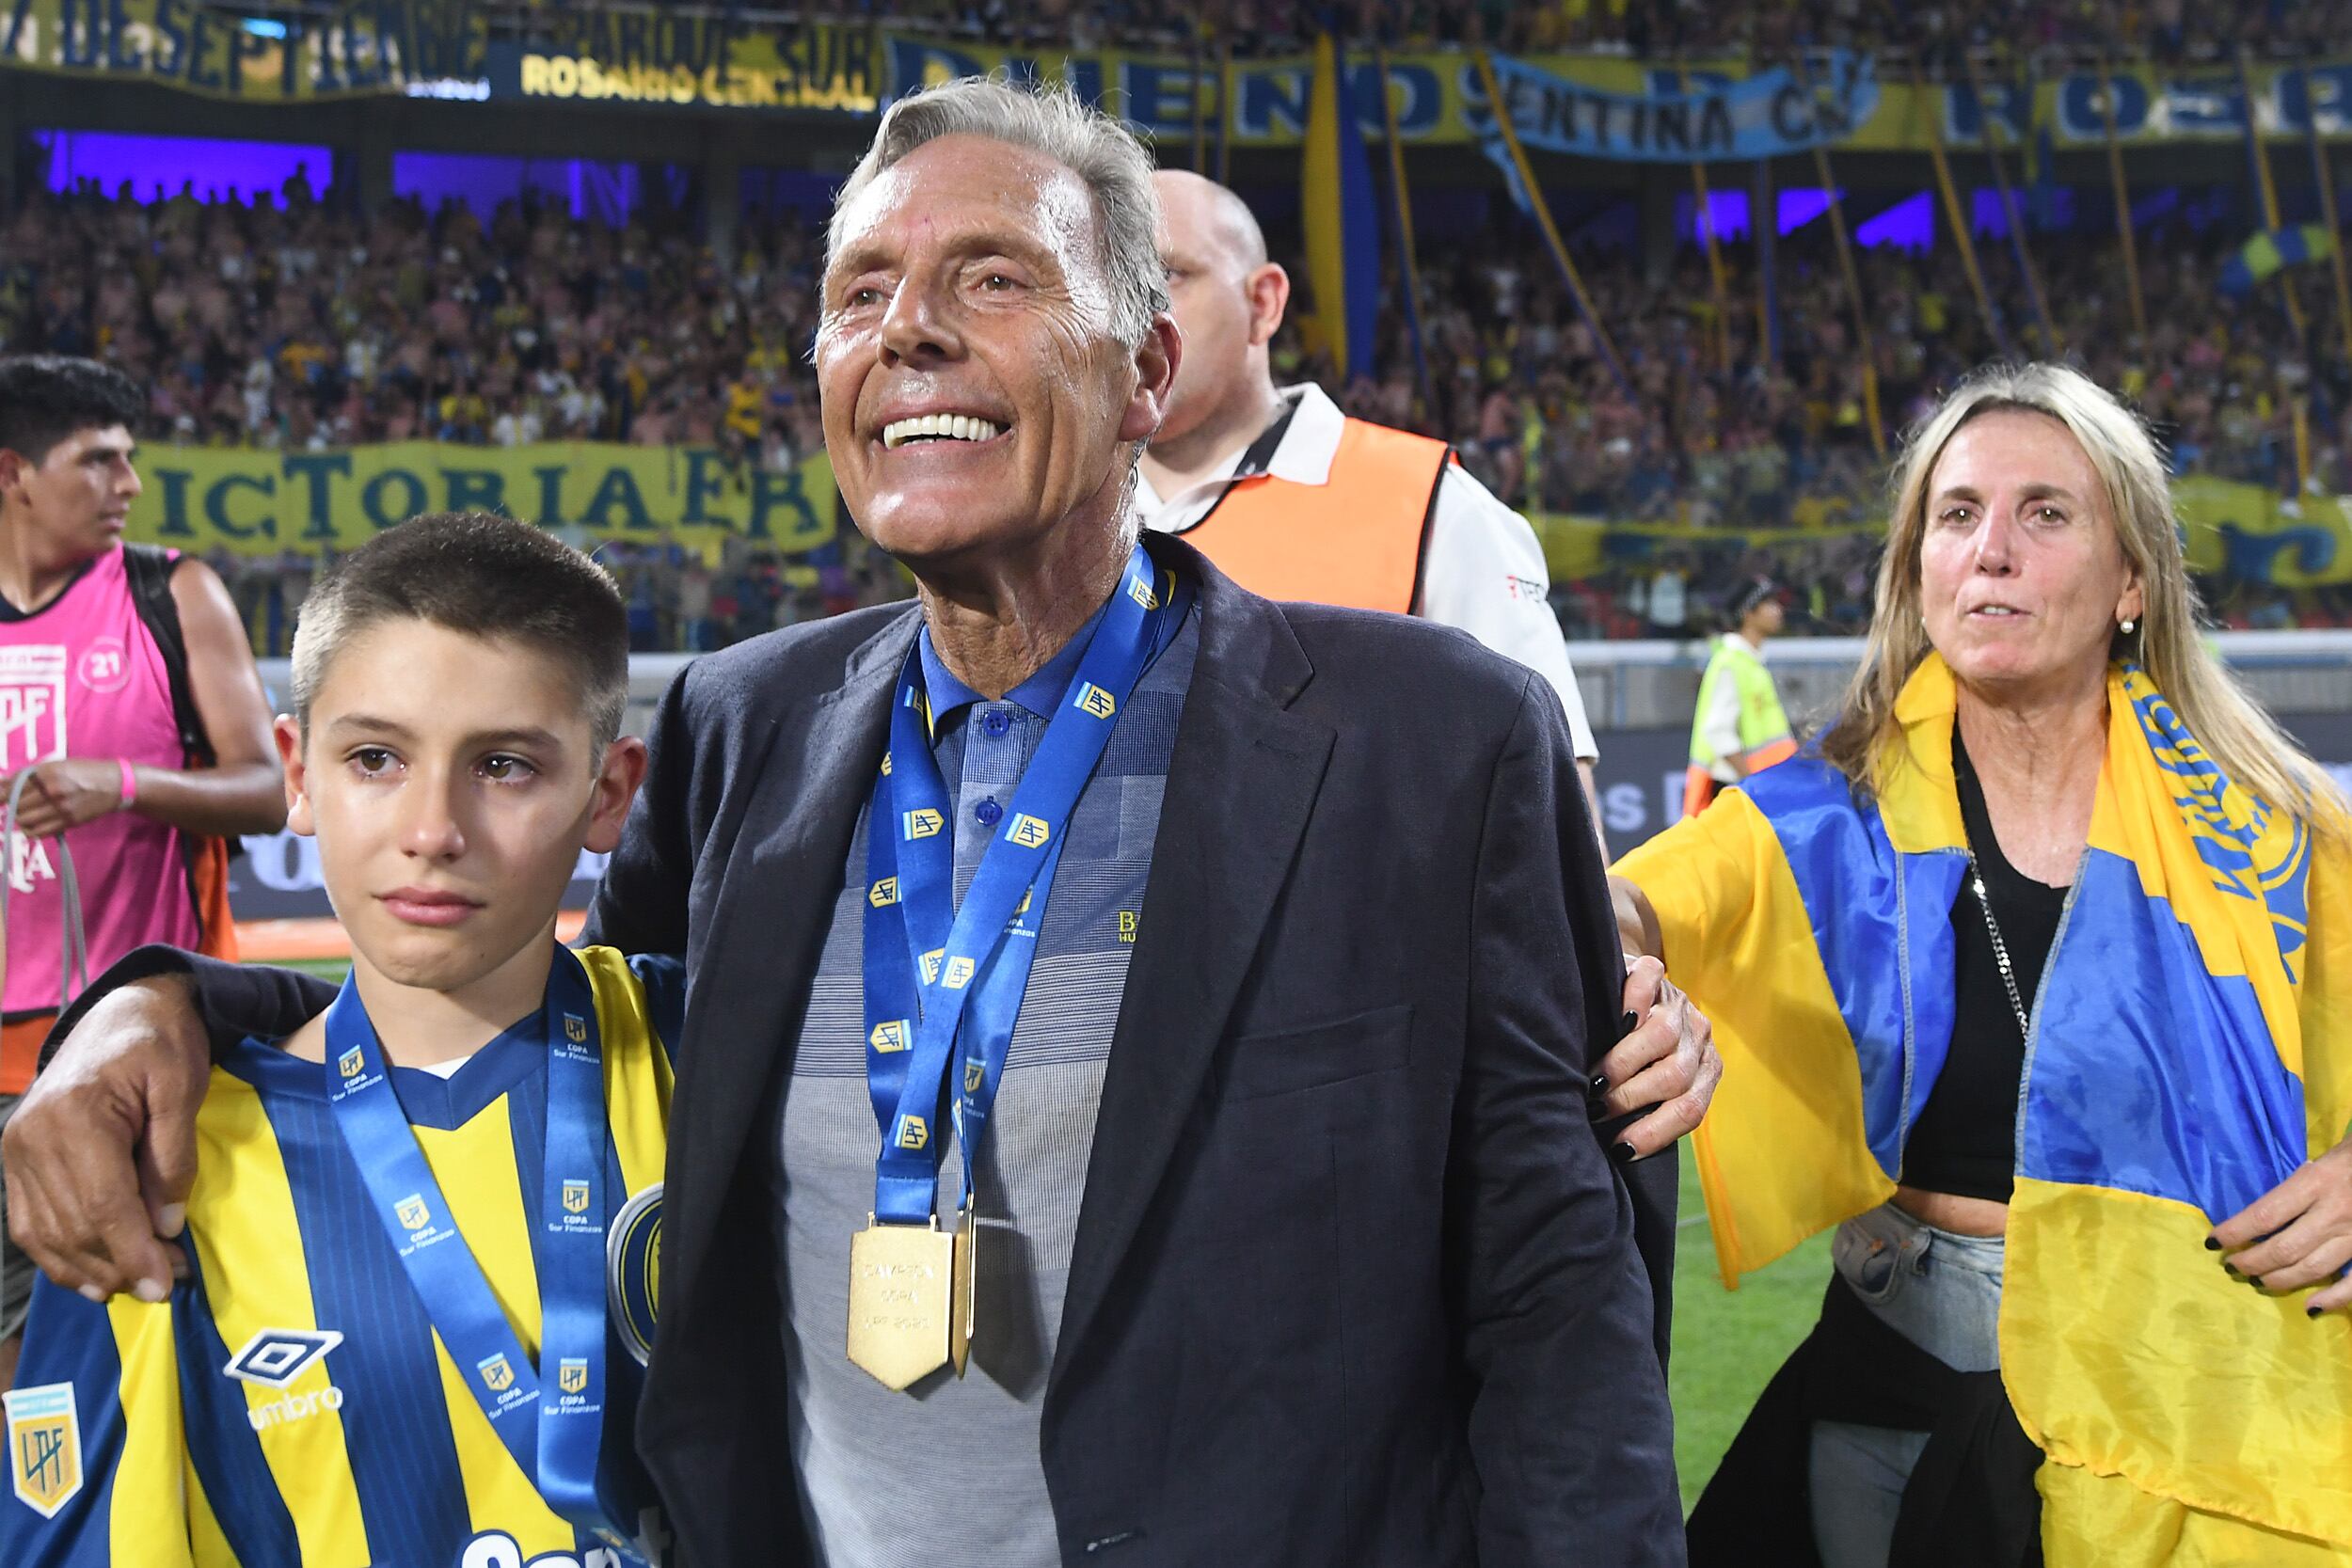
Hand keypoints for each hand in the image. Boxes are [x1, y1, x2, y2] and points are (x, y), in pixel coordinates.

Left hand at [2, 759, 131, 838]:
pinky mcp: (68, 821)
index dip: (2, 794)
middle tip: (17, 805)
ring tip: (26, 815)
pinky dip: (30, 831)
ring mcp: (60, 807)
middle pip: (16, 805)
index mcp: (47, 773)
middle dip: (13, 806)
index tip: (0, 798)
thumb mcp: (57, 766)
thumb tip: (2, 784)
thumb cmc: (84, 771)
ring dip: (20, 819)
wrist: (115, 784)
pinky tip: (33, 825)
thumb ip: (30, 775)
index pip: (12, 786)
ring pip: (24, 820)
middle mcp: (51, 790)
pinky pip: (38, 832)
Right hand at [2, 976, 208, 1301]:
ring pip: (48, 1233)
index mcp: (76, 1114)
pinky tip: (93, 1278)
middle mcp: (33, 1136)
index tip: (164, 1284)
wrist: (121, 1014)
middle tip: (167, 1284)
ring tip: (138, 1284)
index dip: (132, 1251)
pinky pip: (31, 1223)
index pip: (102, 1202)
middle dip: (120, 1265)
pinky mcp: (16, 1160)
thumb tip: (165, 1226)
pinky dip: (60, 1256)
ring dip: (92, 1269)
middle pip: (74, 1224)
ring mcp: (17, 1149)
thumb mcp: (183, 1088)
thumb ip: (173, 1157)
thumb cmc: (160, 1045)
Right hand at [1592, 954, 1720, 1159]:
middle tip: (1596, 1111)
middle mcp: (1699, 1037)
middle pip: (1675, 1076)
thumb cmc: (1633, 1050)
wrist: (1628, 988)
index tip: (1620, 1148)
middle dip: (1631, 1099)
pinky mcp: (1657, 973)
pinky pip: (1648, 984)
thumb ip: (1649, 1105)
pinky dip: (1631, 1002)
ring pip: (1662, 1036)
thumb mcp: (1649, 1080)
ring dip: (1624, 1064)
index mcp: (1705, 1070)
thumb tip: (1619, 1153)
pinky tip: (1611, 1022)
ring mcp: (1680, 1003)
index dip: (1655, 1132)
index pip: (1690, 1109)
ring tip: (1594, 1081)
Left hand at [2210, 1136, 2351, 1314]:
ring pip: (2312, 1268)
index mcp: (2316, 1183)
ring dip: (2279, 1279)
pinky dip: (2334, 1299)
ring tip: (2256, 1280)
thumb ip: (2299, 1181)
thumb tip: (2268, 1208)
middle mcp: (2333, 1212)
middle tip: (2232, 1266)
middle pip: (2284, 1248)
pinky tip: (2311, 1307)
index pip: (2264, 1215)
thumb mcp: (2324, 1156)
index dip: (2234, 1232)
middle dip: (2252, 1261)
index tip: (2213, 1242)